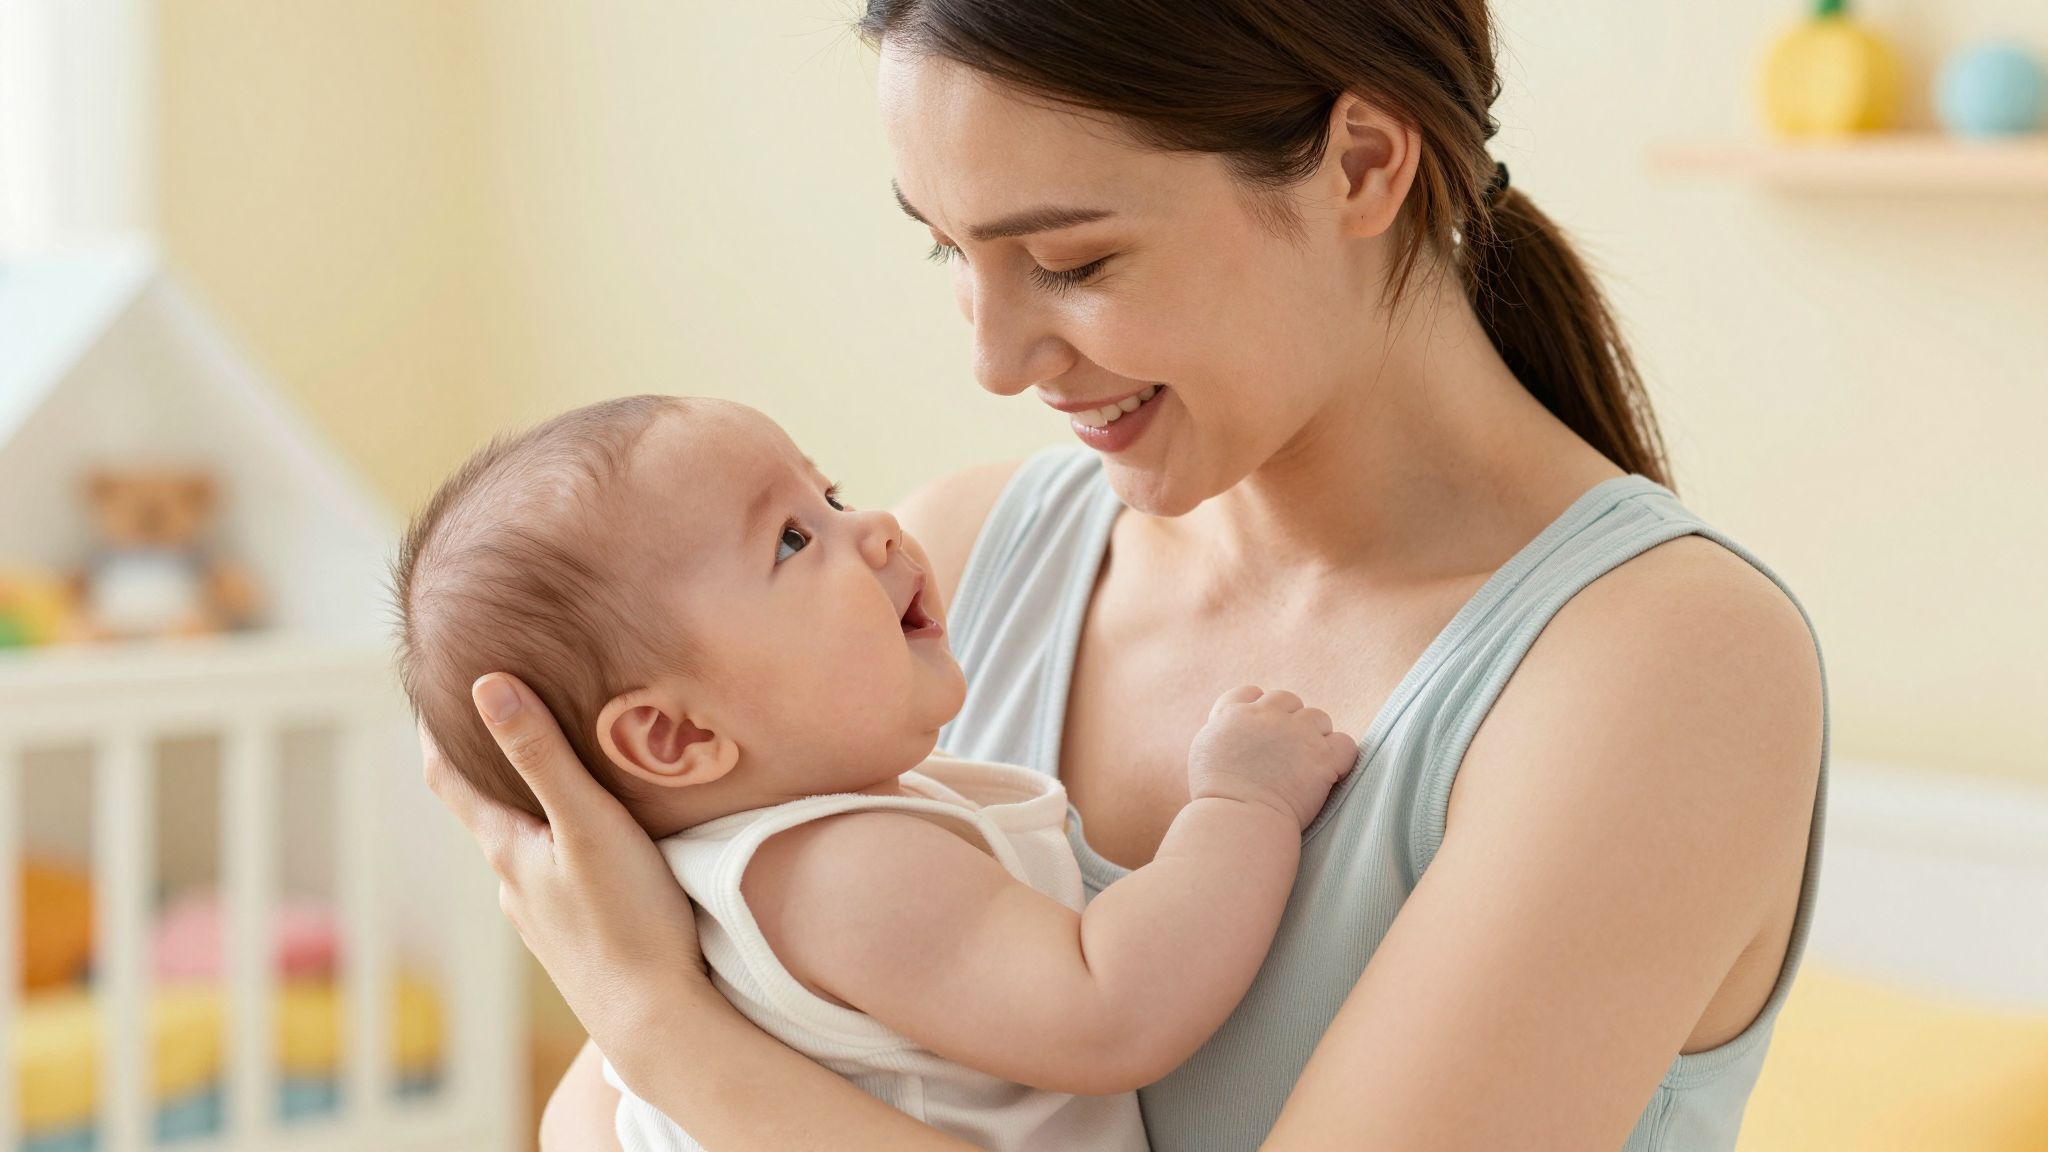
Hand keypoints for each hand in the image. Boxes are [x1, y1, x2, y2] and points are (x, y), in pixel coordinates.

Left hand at [422, 673, 707, 1052]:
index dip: (435, 732)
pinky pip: (559, 883)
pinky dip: (565, 853)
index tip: (431, 689)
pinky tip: (599, 854)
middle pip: (490, 814)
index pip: (450, 779)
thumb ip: (541, 755)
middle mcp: (513, 887)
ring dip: (535, 815)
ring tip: (566, 781)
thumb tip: (486, 685)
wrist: (655, 1020)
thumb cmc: (626, 919)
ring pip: (528, 852)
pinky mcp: (576, 943)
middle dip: (494, 769)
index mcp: (507, 850)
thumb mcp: (587, 823)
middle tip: (514, 719)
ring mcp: (542, 920)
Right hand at [1187, 686, 1358, 829]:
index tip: (1260, 735)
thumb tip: (1233, 729)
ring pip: (1318, 718)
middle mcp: (1267, 716)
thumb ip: (1221, 731)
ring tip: (1306, 766)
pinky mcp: (1322, 757)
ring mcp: (1297, 733)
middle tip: (1285, 755)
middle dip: (1289, 723)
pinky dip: (1340, 758)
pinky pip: (1345, 744)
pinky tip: (1329, 775)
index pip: (1252, 693)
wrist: (1236, 820)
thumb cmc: (1216, 797)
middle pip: (1288, 701)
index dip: (1259, 711)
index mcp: (1234, 714)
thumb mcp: (1203, 752)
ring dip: (1315, 737)